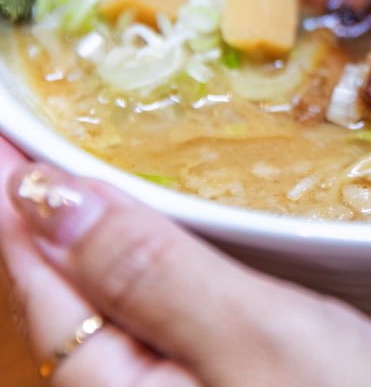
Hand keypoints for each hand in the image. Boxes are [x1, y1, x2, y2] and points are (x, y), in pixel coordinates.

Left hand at [0, 136, 370, 385]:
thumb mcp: (254, 336)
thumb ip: (151, 273)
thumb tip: (50, 199)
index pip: (42, 273)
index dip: (16, 192)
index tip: (3, 127)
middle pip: (64, 298)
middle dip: (42, 217)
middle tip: (29, 144)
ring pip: (108, 312)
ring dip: (90, 243)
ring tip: (76, 183)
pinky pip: (155, 329)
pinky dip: (145, 276)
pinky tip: (162, 254)